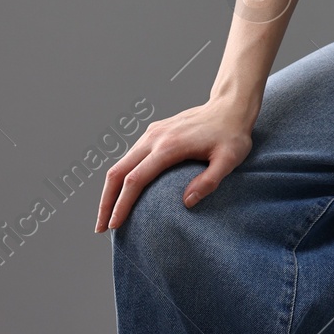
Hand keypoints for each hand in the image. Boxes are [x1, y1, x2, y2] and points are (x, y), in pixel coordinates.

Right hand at [95, 98, 255, 231]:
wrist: (230, 106)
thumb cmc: (232, 134)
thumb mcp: (230, 160)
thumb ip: (209, 181)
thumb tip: (186, 203)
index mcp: (169, 147)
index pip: (135, 179)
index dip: (121, 204)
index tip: (114, 226)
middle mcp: (154, 138)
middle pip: (117, 172)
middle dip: (106, 202)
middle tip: (100, 228)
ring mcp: (152, 133)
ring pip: (120, 163)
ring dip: (110, 190)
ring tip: (108, 215)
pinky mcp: (154, 132)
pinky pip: (130, 156)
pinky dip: (121, 177)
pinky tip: (124, 192)